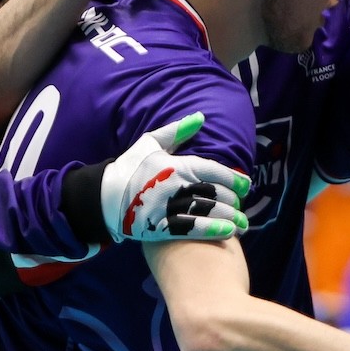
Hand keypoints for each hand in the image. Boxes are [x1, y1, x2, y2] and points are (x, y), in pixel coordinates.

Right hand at [102, 113, 251, 243]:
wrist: (103, 196)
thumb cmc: (130, 167)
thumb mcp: (150, 142)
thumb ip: (177, 130)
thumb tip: (201, 117)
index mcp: (174, 164)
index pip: (212, 170)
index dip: (233, 178)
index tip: (246, 185)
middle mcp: (174, 186)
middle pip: (214, 192)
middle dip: (232, 200)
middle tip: (241, 206)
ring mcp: (166, 207)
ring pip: (206, 212)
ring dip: (229, 218)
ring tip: (242, 224)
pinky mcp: (159, 227)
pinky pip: (190, 230)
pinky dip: (211, 231)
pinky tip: (227, 233)